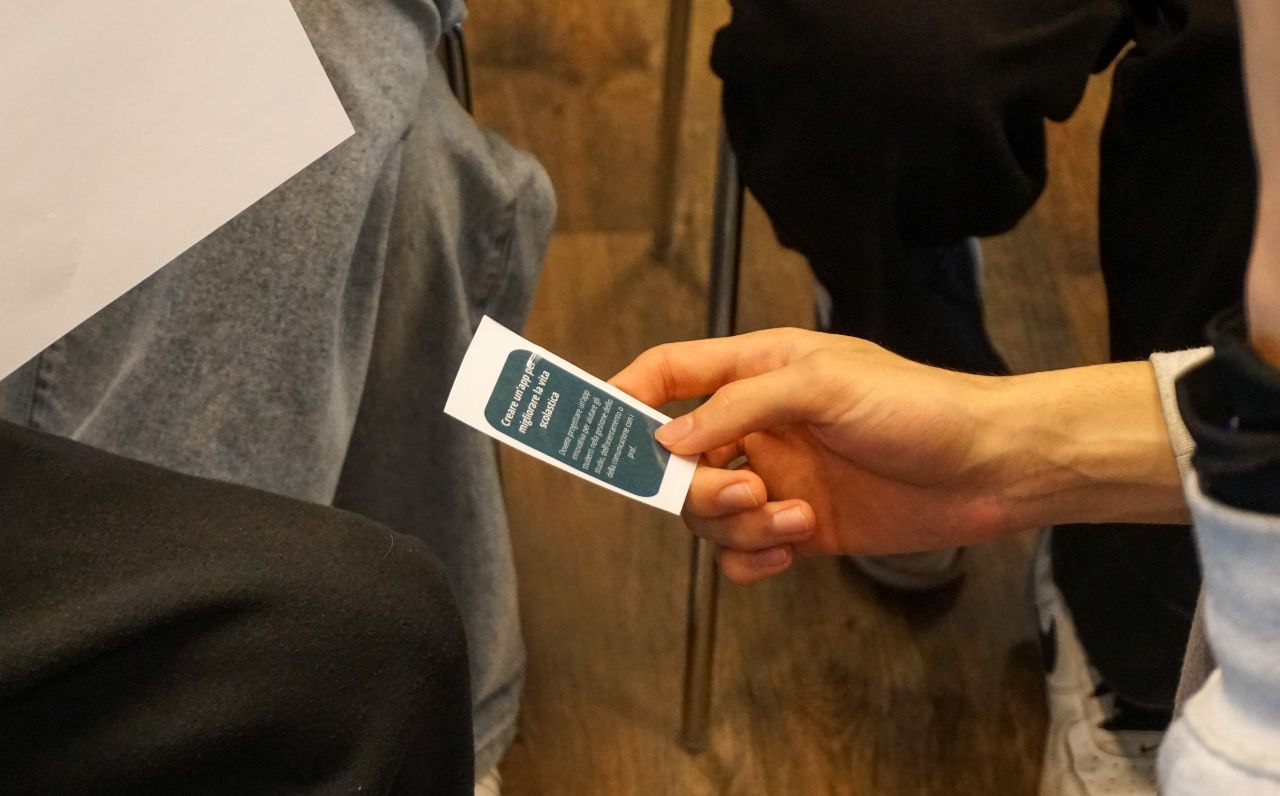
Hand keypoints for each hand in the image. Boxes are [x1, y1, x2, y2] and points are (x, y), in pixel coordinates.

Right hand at [612, 329, 1185, 584]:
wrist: (991, 468)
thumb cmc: (917, 407)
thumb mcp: (821, 384)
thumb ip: (735, 406)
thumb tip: (663, 439)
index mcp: (758, 371)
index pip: (669, 373)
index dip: (624, 394)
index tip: (591, 428)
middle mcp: (759, 425)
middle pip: (676, 458)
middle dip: (698, 484)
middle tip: (744, 490)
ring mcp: (777, 477)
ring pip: (708, 512)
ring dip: (737, 525)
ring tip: (791, 519)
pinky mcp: (800, 526)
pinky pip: (744, 551)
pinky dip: (753, 557)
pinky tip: (792, 548)